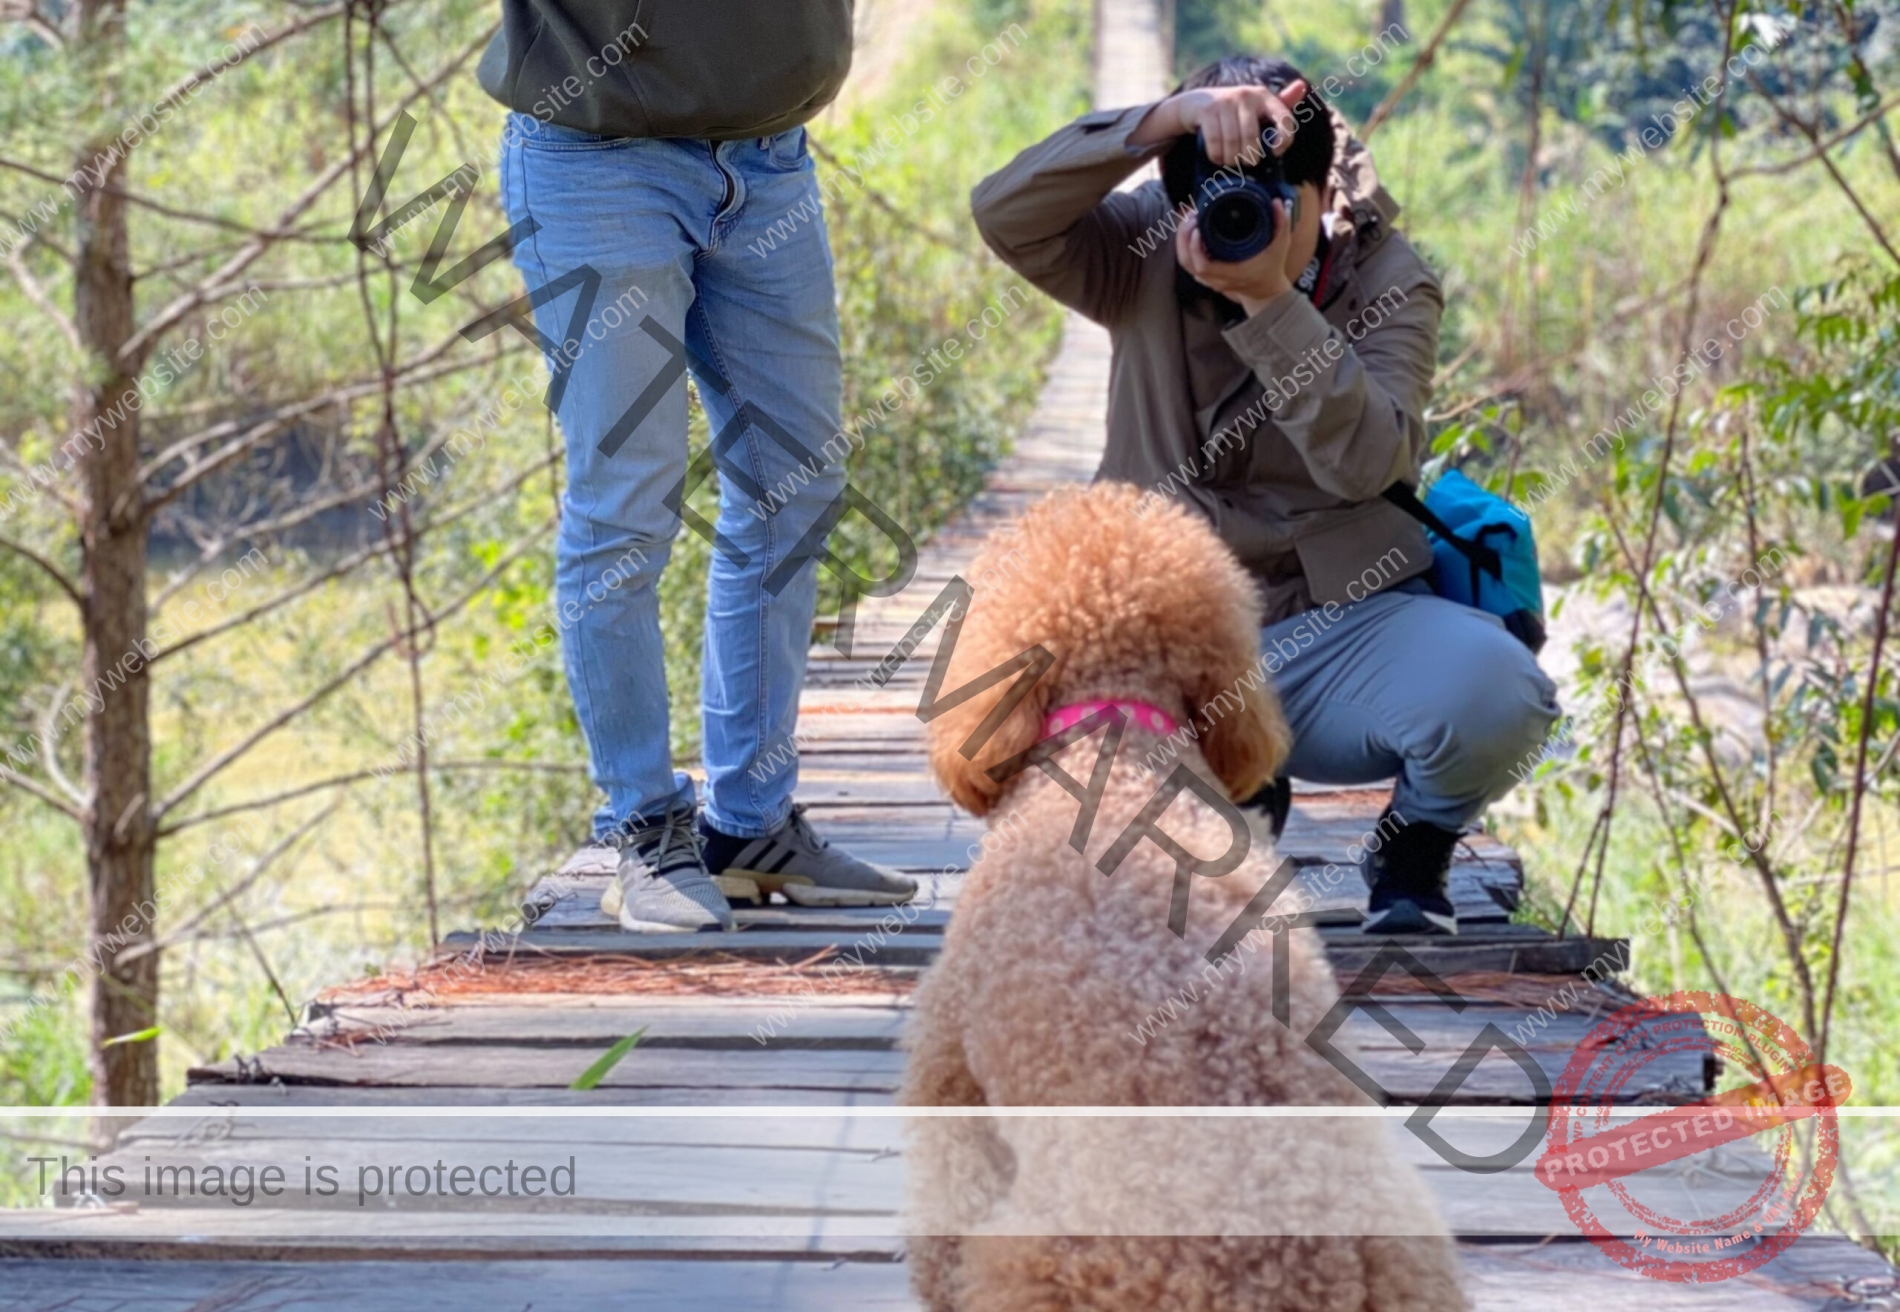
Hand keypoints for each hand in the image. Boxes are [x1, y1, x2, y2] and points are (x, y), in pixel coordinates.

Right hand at [1129, 80, 1307, 165]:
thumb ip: (1280, 104)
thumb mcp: (1256, 107)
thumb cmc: (1233, 112)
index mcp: (1264, 96)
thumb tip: (1302, 85)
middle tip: (1244, 163)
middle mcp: (1247, 95)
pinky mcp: (1207, 109)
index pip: (1284, 120)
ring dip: (1230, 160)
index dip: (1284, 140)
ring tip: (1230, 162)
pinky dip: (1216, 155)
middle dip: (1248, 158)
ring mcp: (1225, 101)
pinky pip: (1215, 141)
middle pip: (1252, 139)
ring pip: (1233, 143)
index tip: (1275, 152)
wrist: (1195, 104)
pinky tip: (1217, 158)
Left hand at [1175, 204, 1293, 315]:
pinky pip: (1190, 263)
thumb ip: (1281, 223)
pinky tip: (1191, 231)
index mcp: (1233, 273)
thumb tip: (1276, 202)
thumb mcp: (1281, 245)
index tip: (1197, 228)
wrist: (1266, 291)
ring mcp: (1211, 280)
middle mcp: (1218, 279)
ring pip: (1186, 264)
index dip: (1195, 248)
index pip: (1203, 266)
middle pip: (1188, 263)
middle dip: (1183, 239)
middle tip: (1191, 217)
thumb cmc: (1272, 267)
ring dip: (1182, 242)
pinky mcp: (1207, 276)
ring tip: (1189, 220)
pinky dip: (1186, 248)